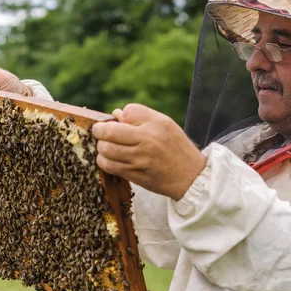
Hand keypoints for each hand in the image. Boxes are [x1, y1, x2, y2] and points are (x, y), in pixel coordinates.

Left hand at [92, 104, 206, 199]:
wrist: (190, 177)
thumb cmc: (177, 147)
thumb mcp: (165, 124)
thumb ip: (140, 116)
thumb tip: (116, 114)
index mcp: (155, 126)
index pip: (126, 113)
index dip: (116, 117)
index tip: (114, 122)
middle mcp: (146, 142)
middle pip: (109, 133)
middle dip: (100, 131)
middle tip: (101, 133)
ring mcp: (139, 160)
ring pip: (105, 151)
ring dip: (101, 147)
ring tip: (107, 146)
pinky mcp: (134, 175)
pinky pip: (109, 167)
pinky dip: (104, 161)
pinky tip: (110, 158)